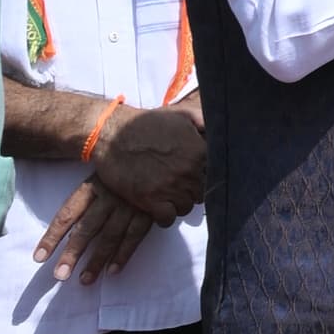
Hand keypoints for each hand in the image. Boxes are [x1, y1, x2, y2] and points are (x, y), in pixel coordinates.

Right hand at [89, 101, 206, 224]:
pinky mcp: (150, 200)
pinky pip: (168, 219)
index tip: (198, 175)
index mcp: (199, 151)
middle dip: (193, 190)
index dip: (206, 176)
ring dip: (179, 203)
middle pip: (201, 193)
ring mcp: (170, 187)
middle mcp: (189, 171)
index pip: (216, 175)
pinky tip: (160, 207)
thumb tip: (220, 131)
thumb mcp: (182, 114)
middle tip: (180, 184)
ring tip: (169, 194)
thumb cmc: (147, 123)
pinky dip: (165, 216)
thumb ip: (206, 122)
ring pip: (186, 207)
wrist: (113, 135)